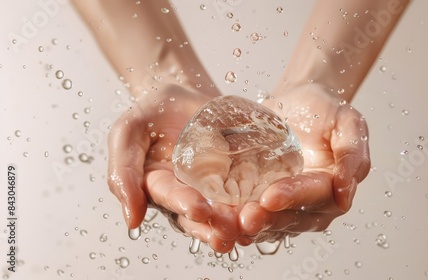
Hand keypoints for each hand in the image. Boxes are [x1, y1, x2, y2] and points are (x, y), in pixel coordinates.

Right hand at [107, 84, 240, 252]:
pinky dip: (253, 203)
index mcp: (158, 184)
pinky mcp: (234, 179)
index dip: (183, 204)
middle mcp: (185, 193)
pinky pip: (244, 193)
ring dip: (234, 221)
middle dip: (214, 222)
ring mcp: (211, 188)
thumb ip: (123, 172)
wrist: (184, 94)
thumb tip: (132, 220)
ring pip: (222, 211)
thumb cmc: (153, 112)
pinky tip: (263, 210)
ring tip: (247, 228)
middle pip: (199, 214)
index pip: (170, 197)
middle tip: (229, 227)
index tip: (198, 209)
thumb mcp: (128, 131)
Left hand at [238, 83, 370, 241]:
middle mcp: (310, 204)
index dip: (294, 197)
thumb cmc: (325, 110)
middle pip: (290, 219)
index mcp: (332, 186)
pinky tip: (217, 218)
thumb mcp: (348, 122)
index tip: (271, 196)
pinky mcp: (261, 200)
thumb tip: (345, 196)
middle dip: (267, 219)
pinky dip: (233, 219)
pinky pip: (249, 215)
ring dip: (248, 226)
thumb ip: (352, 154)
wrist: (297, 102)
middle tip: (246, 217)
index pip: (314, 197)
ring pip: (268, 224)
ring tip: (228, 223)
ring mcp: (284, 205)